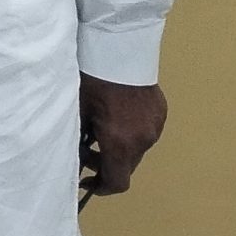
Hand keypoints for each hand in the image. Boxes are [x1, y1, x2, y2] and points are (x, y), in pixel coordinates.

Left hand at [79, 75, 167, 196]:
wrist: (119, 48)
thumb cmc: (92, 79)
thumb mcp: (78, 111)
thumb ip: (77, 140)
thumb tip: (74, 158)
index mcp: (121, 143)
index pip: (117, 182)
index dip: (101, 188)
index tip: (87, 181)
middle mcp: (143, 140)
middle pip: (126, 166)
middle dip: (106, 164)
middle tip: (86, 149)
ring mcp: (155, 126)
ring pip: (137, 149)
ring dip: (119, 147)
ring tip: (100, 128)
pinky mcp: (161, 112)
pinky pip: (145, 131)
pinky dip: (131, 132)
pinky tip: (116, 115)